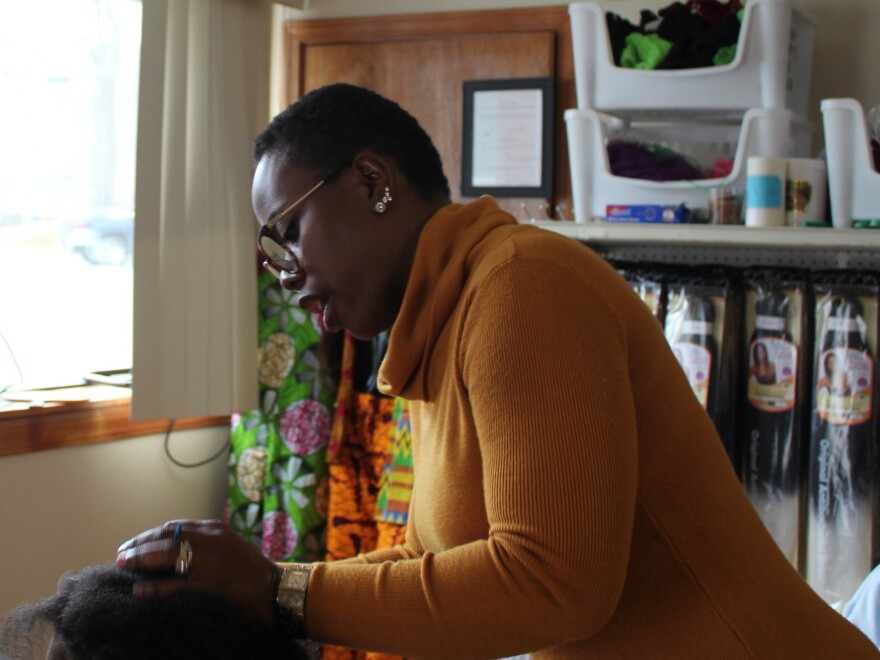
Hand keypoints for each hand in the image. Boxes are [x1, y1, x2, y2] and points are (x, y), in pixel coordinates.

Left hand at [116, 519, 280, 623]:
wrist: (275, 590)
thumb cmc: (251, 573)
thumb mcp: (228, 550)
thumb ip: (205, 546)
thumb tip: (174, 552)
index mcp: (214, 530)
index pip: (173, 527)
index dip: (149, 536)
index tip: (134, 545)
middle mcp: (211, 539)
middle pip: (166, 537)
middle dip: (140, 545)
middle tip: (121, 555)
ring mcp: (210, 559)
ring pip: (167, 555)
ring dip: (141, 560)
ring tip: (123, 565)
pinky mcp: (209, 581)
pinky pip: (174, 583)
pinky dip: (154, 586)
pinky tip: (139, 590)